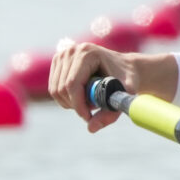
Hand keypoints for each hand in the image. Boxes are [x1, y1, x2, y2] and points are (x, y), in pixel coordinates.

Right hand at [49, 42, 177, 131]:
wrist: (123, 67)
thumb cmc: (126, 80)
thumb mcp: (124, 96)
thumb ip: (110, 113)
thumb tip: (91, 128)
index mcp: (87, 53)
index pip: (72, 84)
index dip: (78, 105)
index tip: (88, 117)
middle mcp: (71, 51)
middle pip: (62, 88)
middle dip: (76, 105)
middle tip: (93, 108)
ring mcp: (61, 55)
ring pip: (56, 90)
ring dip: (71, 102)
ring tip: (90, 100)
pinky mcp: (57, 61)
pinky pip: (54, 88)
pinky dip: (66, 98)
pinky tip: (81, 95)